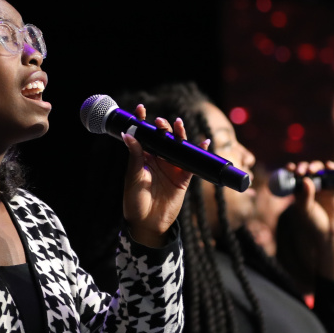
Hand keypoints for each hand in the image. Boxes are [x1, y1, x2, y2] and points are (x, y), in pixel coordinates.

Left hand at [122, 105, 193, 246]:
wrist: (148, 223)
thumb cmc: (135, 200)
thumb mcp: (134, 176)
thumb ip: (135, 155)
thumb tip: (128, 134)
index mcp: (142, 157)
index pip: (143, 135)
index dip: (142, 121)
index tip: (141, 109)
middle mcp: (158, 159)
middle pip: (162, 138)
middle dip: (162, 127)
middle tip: (160, 122)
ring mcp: (171, 167)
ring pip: (178, 146)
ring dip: (179, 134)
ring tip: (178, 124)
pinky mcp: (183, 177)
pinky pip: (193, 163)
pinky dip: (200, 152)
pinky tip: (204, 142)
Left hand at [289, 160, 333, 282]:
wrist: (329, 233)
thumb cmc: (313, 223)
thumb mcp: (305, 210)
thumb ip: (305, 196)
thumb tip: (306, 180)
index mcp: (297, 191)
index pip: (292, 176)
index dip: (290, 170)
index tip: (290, 168)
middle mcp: (308, 187)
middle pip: (305, 170)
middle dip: (304, 167)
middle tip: (302, 171)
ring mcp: (321, 186)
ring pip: (319, 170)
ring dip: (316, 166)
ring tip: (313, 170)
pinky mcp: (333, 188)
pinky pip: (332, 175)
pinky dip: (332, 169)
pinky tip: (330, 167)